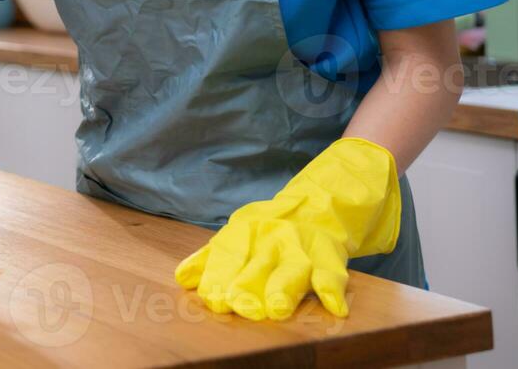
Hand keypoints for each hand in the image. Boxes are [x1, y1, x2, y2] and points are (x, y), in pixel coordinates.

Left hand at [174, 137, 400, 320]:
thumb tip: (182, 278)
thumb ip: (210, 258)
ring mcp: (303, 246)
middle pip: (259, 263)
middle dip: (249, 285)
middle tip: (240, 307)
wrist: (313, 208)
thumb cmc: (265, 231)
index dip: (220, 276)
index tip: (211, 299)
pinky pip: (333, 273)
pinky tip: (335, 307)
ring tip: (277, 309)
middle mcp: (272, 237)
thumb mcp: (235, 235)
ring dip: (286, 288)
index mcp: (245, 231)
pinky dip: (334, 290)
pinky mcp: (330, 256)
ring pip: (294, 268)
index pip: (229, 254)